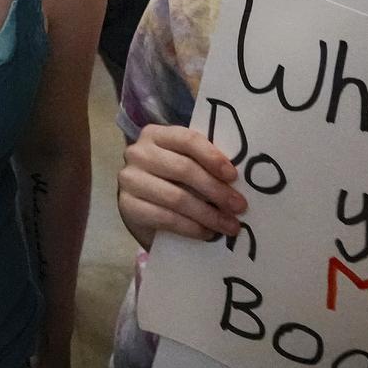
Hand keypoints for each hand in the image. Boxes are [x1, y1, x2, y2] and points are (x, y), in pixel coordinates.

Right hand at [117, 125, 244, 249]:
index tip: (233, 176)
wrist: (143, 209)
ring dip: (208, 214)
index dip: (212, 157)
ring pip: (176, 197)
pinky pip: (165, 218)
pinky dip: (191, 227)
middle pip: (183, 169)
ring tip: (229, 225)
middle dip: (216, 190)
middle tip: (239, 206)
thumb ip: (203, 164)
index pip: (187, 140)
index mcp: (156, 134)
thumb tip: (237, 182)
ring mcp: (129, 179)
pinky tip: (207, 233)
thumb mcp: (186, 165)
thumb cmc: (172, 182)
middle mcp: (138, 153)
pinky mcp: (127, 206)